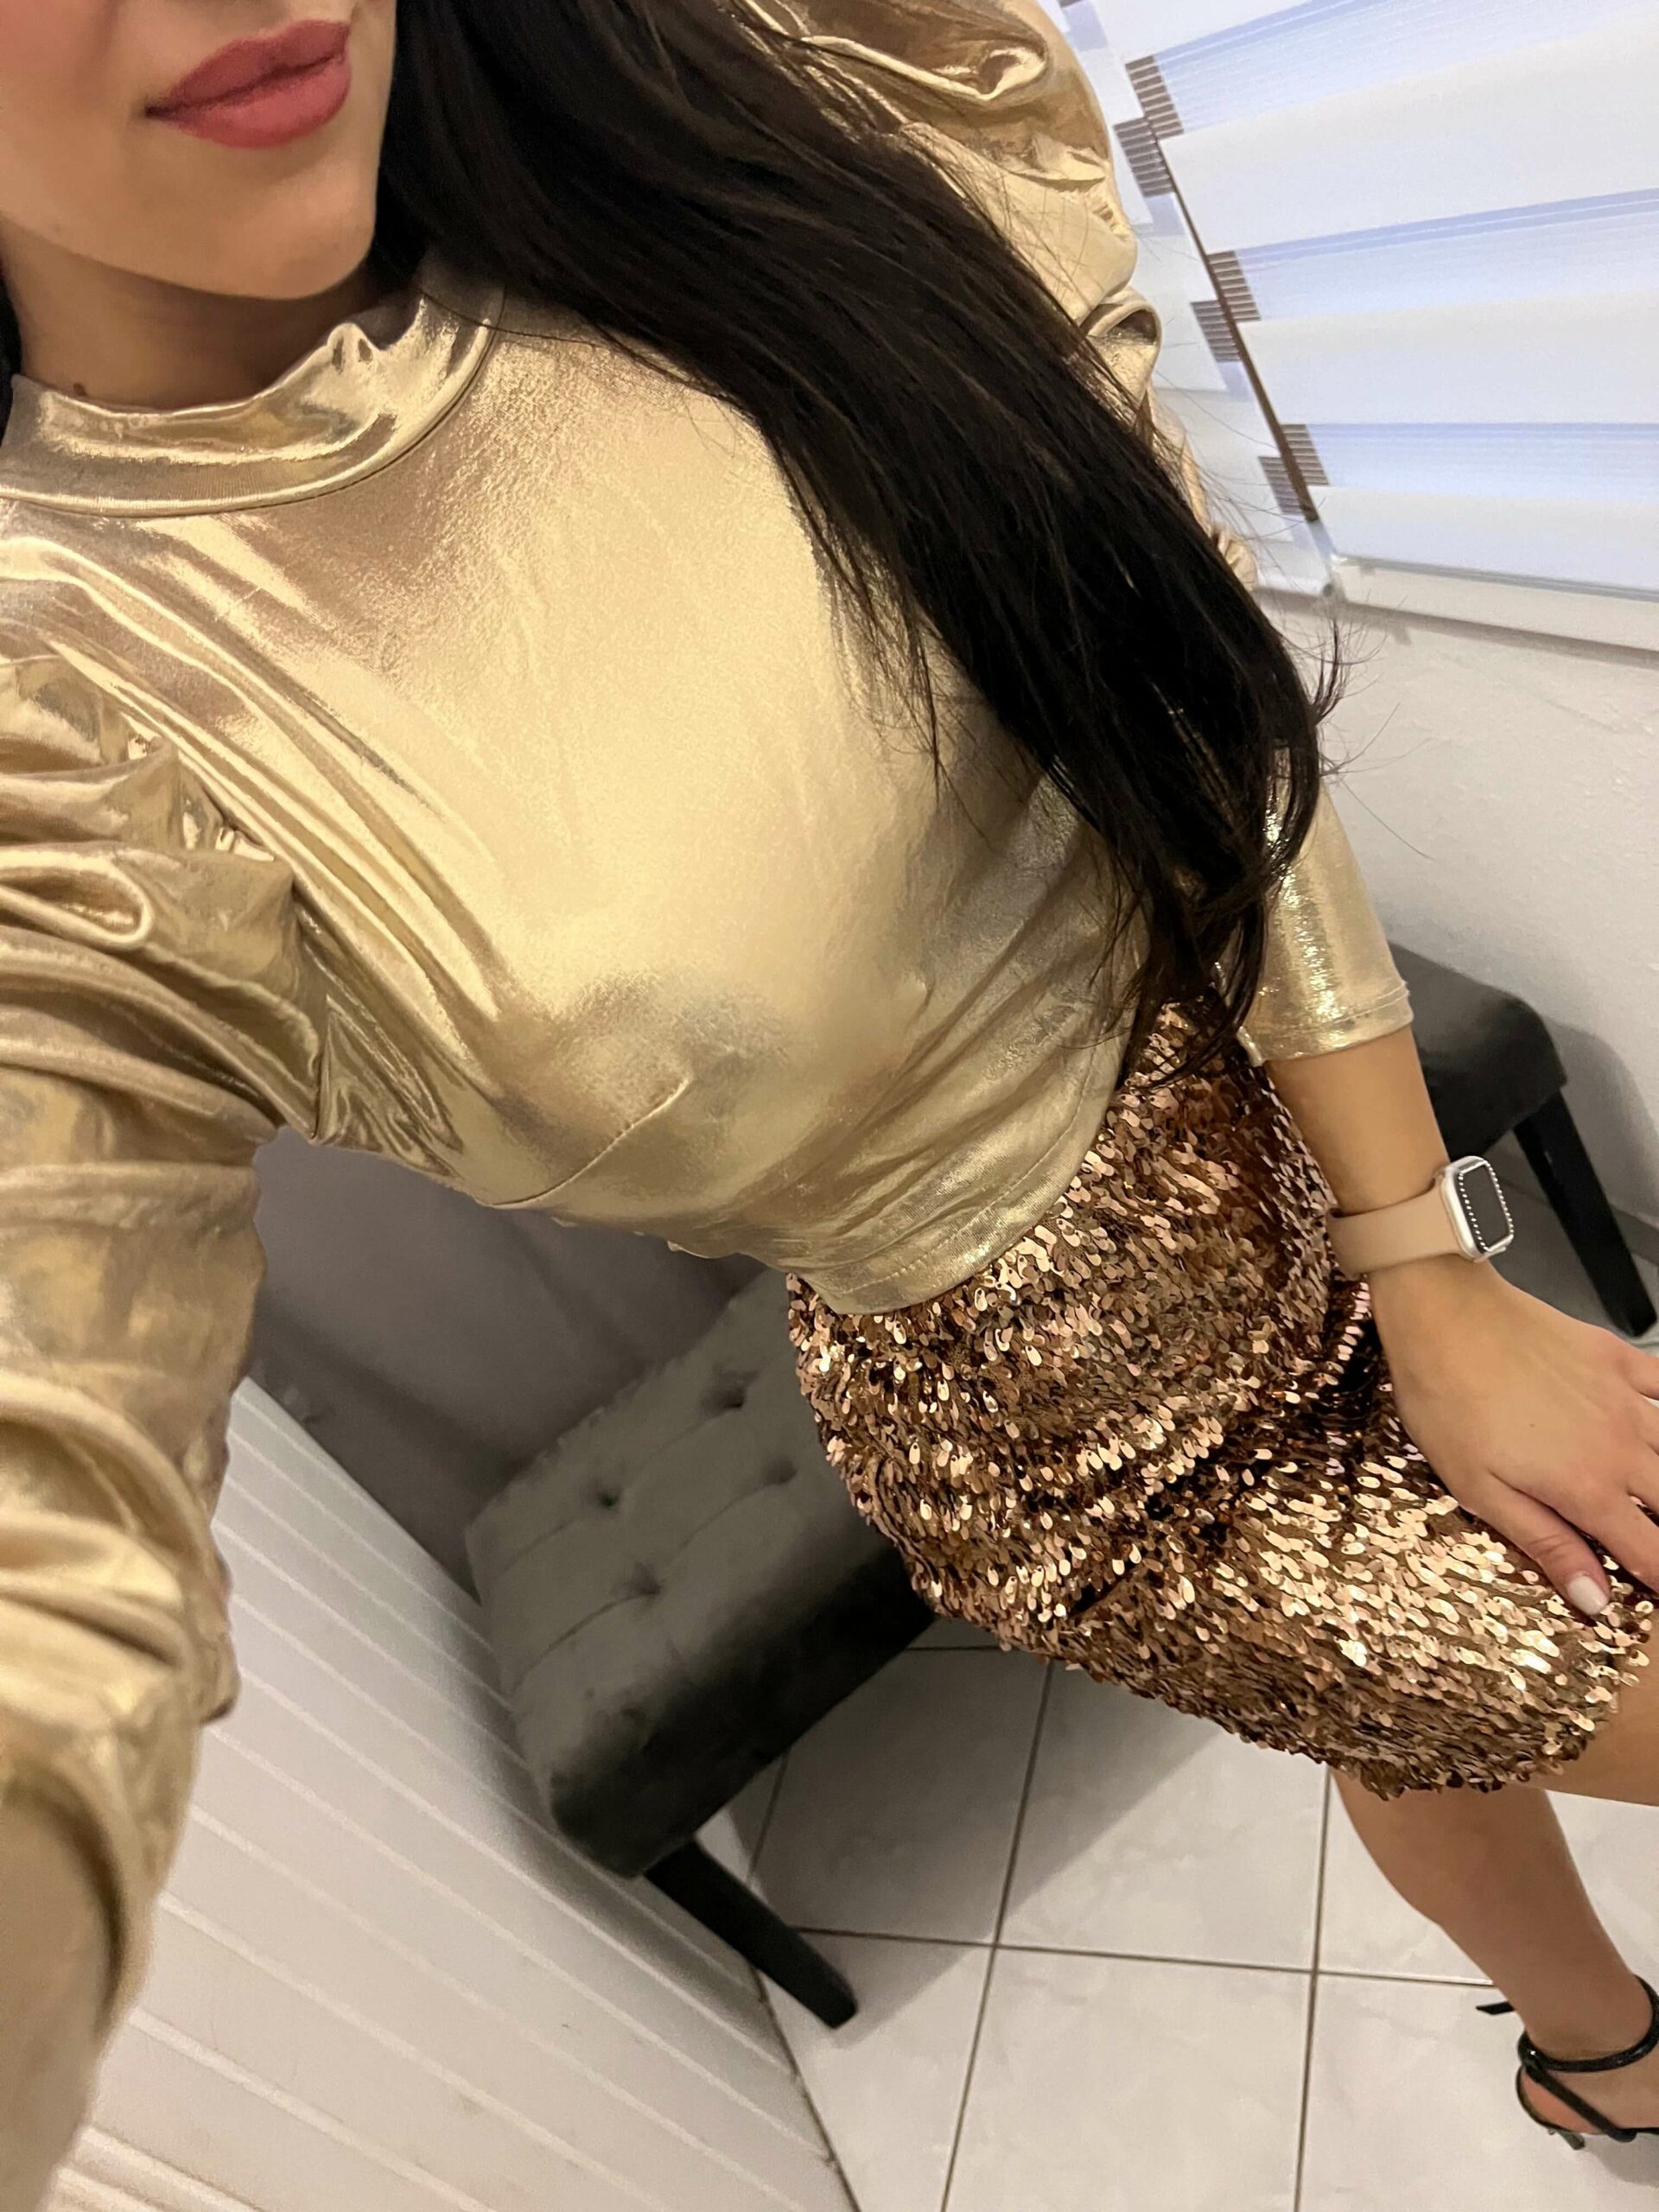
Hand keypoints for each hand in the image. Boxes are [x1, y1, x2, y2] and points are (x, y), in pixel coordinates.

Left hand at [1369, 1256, 1658, 1617]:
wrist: (1443, 1314)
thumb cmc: (1447, 1402)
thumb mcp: (1480, 1490)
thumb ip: (1546, 1543)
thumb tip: (1596, 1599)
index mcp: (1587, 1489)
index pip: (1653, 1553)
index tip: (1657, 1593)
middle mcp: (1621, 1447)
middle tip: (1649, 1538)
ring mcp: (1624, 1399)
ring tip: (1651, 1494)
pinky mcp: (1616, 1358)